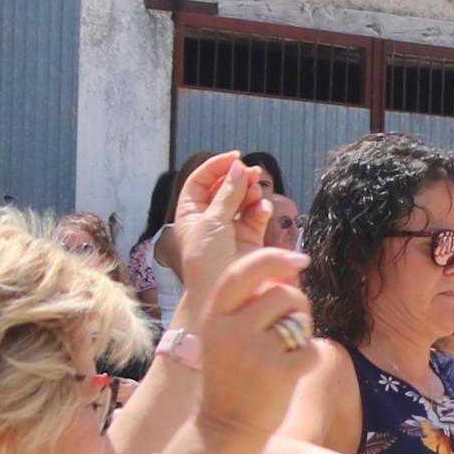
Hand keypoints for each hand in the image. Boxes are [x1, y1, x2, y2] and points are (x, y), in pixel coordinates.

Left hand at [158, 152, 264, 311]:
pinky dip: (260, 210)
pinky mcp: (250, 239)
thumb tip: (239, 166)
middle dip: (238, 179)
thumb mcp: (212, 221)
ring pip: (243, 201)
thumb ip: (228, 192)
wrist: (225, 295)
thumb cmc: (208, 260)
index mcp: (191, 214)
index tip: (235, 158)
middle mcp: (210, 220)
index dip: (216, 168)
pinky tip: (262, 209)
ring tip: (257, 190)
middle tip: (253, 172)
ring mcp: (231, 230)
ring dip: (251, 192)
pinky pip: (257, 217)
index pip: (201, 182)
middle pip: (224, 189)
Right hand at [182, 246, 312, 445]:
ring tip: (285, 351)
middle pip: (282, 292)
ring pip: (299, 318)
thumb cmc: (234, 376)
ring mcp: (253, 351)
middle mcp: (229, 329)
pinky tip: (290, 373)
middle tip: (291, 327)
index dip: (273, 258)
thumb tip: (291, 267)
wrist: (225, 429)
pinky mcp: (278, 373)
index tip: (300, 258)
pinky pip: (311, 348)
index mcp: (214, 315)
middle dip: (297, 305)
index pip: (243, 270)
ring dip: (302, 331)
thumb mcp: (229, 334)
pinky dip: (309, 359)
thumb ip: (253, 302)